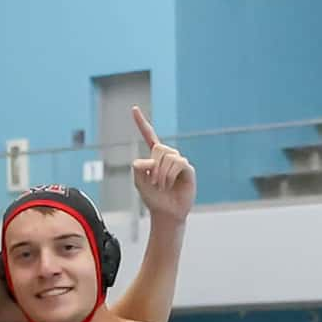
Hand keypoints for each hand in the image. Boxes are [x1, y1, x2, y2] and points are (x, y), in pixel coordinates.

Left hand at [130, 107, 194, 221]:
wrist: (166, 212)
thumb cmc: (153, 198)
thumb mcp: (139, 183)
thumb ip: (138, 168)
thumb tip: (149, 159)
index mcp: (154, 157)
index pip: (149, 136)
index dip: (141, 123)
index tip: (133, 109)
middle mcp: (167, 156)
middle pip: (158, 148)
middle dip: (153, 167)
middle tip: (154, 182)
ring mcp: (179, 161)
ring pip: (168, 156)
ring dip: (161, 174)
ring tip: (162, 186)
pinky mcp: (188, 168)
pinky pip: (178, 163)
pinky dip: (169, 175)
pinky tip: (170, 184)